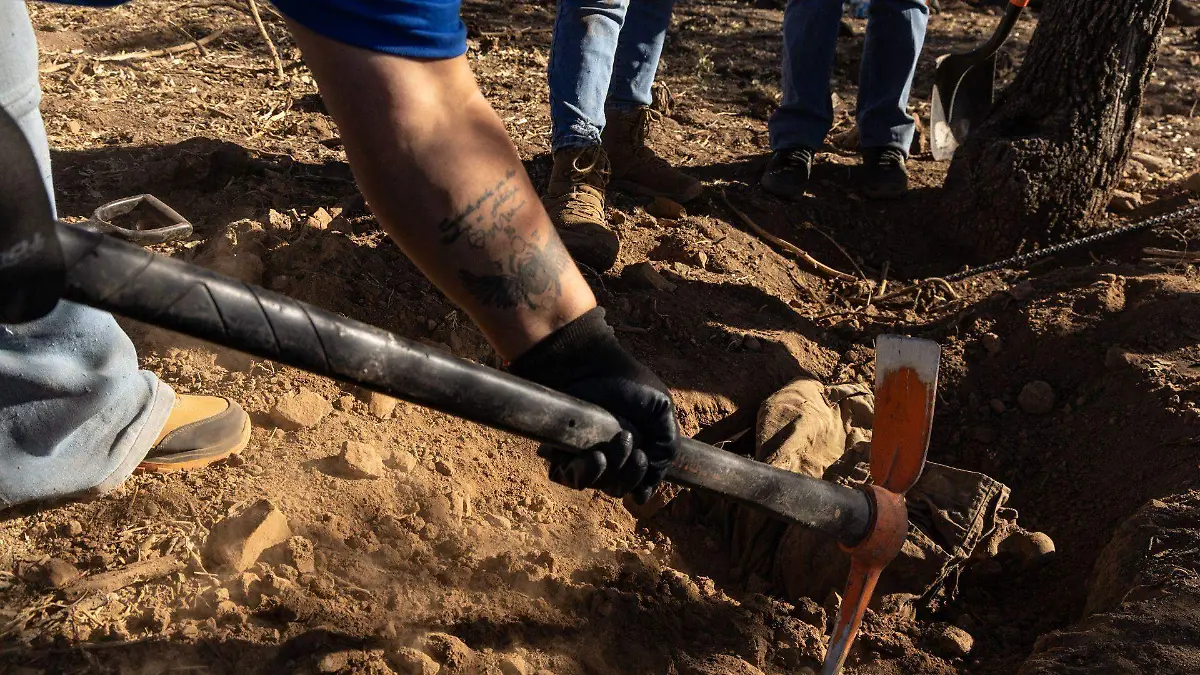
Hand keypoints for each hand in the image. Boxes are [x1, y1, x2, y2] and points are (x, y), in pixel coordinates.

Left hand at [508, 307, 678, 503]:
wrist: (595, 364)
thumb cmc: (630, 384)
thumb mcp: (661, 412)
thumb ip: (667, 447)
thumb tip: (652, 485)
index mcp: (632, 453)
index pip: (636, 486)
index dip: (642, 485)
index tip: (646, 463)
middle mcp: (608, 459)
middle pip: (617, 489)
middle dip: (631, 475)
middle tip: (637, 452)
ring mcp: (583, 457)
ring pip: (595, 485)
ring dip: (612, 471)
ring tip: (620, 442)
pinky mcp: (560, 452)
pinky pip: (568, 477)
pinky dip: (584, 473)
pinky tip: (597, 456)